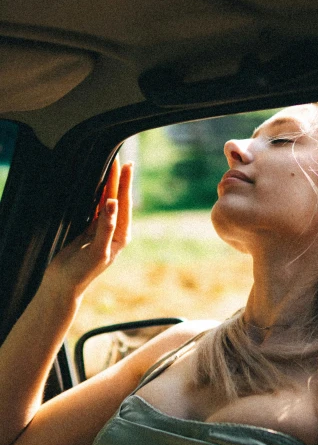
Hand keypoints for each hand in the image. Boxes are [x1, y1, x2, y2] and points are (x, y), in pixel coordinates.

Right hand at [44, 160, 132, 296]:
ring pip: (107, 202)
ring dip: (109, 185)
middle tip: (120, 159)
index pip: (124, 204)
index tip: (126, 166)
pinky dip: (97, 195)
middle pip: (118, 200)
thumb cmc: (83, 271)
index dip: (125, 184)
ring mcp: (103, 230)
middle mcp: (115, 231)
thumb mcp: (97, 250)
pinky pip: (96, 208)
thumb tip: (113, 202)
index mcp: (121, 235)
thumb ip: (105, 226)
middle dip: (119, 180)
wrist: (64, 285)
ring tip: (111, 166)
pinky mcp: (90, 231)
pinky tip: (98, 184)